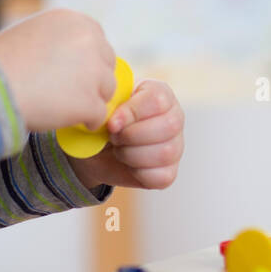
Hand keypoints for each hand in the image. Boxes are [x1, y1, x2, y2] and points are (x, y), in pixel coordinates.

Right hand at [0, 9, 116, 133]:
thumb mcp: (34, 35)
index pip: (98, 43)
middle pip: (107, 66)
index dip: (88, 62)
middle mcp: (90, 41)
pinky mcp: (90, 101)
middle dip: (93, 81)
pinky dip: (86, 121)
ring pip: (105, 91)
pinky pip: (98, 115)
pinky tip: (68, 121)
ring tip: (60, 106)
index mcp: (76, 21)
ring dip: (90, 100)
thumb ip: (60, 42)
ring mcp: (93, 72)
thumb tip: (79, 61)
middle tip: (68, 94)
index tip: (71, 75)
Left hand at [67, 79, 183, 191]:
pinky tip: (127, 164)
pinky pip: (161, 177)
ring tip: (118, 149)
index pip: (157, 100)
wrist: (94, 147)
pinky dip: (138, 173)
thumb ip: (111, 103)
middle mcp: (175, 118)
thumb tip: (115, 121)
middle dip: (131, 135)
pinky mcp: (169, 172)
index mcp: (160, 94)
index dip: (132, 113)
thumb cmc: (104, 119)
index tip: (111, 123)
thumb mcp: (105, 106)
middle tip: (113, 137)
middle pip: (168, 126)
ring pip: (165, 153)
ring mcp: (176, 147)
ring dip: (131, 154)